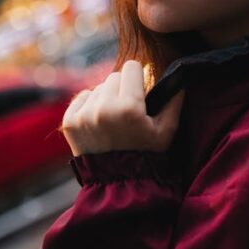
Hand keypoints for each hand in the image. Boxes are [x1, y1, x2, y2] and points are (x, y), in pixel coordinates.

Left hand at [62, 60, 184, 155]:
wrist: (118, 182)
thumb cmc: (147, 154)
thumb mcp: (167, 130)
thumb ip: (174, 101)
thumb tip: (178, 76)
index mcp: (129, 109)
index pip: (131, 67)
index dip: (139, 76)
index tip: (141, 88)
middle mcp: (103, 109)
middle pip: (114, 76)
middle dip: (123, 88)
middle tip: (128, 109)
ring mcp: (84, 116)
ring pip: (98, 87)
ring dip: (107, 97)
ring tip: (114, 119)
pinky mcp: (69, 122)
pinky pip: (82, 97)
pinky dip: (90, 105)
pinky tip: (99, 122)